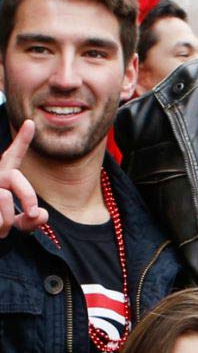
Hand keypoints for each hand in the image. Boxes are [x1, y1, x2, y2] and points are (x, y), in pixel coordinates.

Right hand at [0, 122, 46, 238]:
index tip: (30, 123)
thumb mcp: (21, 225)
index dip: (21, 141)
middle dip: (28, 196)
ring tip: (2, 230)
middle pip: (15, 178)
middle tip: (32, 213)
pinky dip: (0, 227)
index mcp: (4, 178)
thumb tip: (39, 214)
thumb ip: (33, 220)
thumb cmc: (1, 228)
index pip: (13, 157)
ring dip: (8, 220)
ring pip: (4, 198)